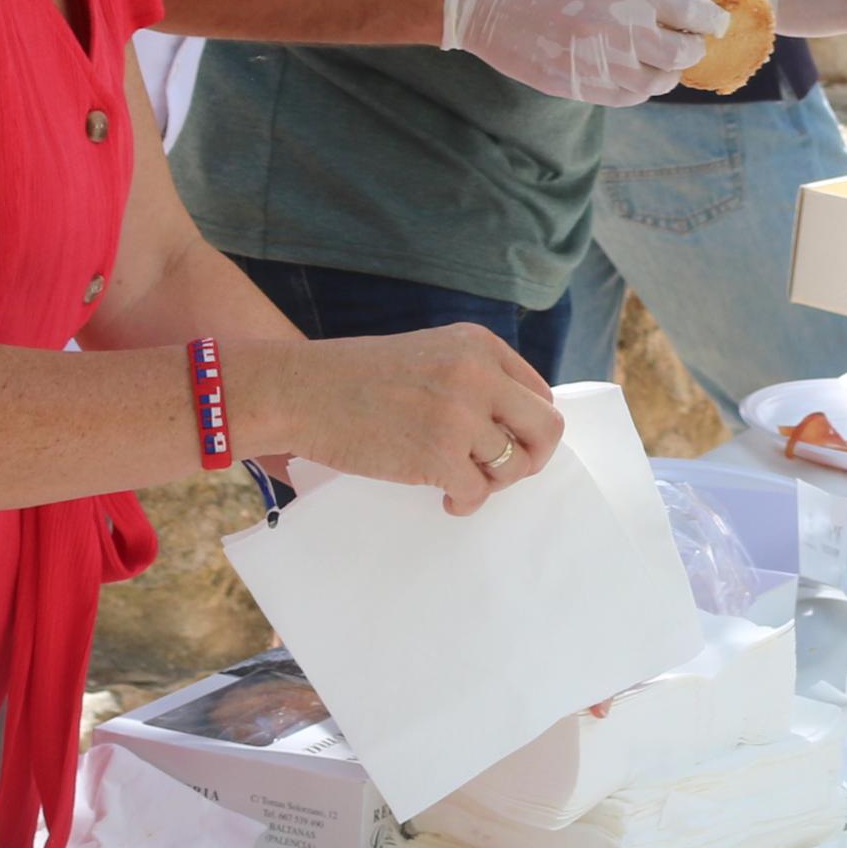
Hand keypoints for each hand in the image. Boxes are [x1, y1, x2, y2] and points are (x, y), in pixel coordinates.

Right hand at [252, 328, 563, 518]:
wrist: (300, 392)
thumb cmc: (356, 379)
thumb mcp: (430, 354)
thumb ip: (474, 378)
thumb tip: (516, 426)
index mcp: (480, 345)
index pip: (539, 393)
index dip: (527, 426)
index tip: (505, 442)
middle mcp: (479, 374)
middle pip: (546, 428)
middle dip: (531, 457)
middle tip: (502, 472)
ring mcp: (461, 415)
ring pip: (515, 465)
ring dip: (494, 482)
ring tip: (463, 484)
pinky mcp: (439, 456)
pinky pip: (479, 492)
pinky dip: (467, 503)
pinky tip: (446, 500)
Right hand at [442, 0, 725, 106]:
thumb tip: (681, 11)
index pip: (693, 13)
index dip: (712, 19)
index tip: (716, 22)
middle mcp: (618, 31)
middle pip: (683, 53)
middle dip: (693, 48)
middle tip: (691, 42)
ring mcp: (597, 63)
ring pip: (658, 83)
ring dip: (668, 72)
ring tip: (662, 60)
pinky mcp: (577, 86)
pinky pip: (626, 98)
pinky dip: (640, 88)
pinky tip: (635, 73)